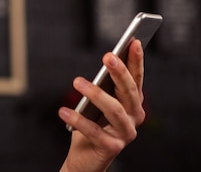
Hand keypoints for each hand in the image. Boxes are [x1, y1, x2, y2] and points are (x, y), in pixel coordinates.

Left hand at [59, 39, 145, 171]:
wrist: (85, 158)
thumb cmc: (92, 124)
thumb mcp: (98, 102)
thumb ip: (104, 85)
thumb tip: (106, 62)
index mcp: (133, 103)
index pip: (137, 78)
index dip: (137, 60)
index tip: (134, 41)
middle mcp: (134, 117)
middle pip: (128, 92)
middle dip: (119, 72)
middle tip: (107, 56)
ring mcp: (125, 133)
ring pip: (114, 110)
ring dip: (96, 94)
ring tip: (77, 81)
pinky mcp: (112, 147)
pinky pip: (93, 130)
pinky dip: (78, 119)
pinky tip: (63, 111)